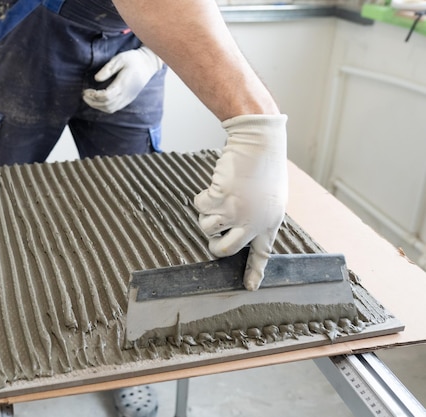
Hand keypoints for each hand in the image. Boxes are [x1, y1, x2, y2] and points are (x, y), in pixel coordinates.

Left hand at [83, 46, 162, 113]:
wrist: (148, 64)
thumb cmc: (133, 59)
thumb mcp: (120, 59)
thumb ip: (108, 69)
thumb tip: (96, 78)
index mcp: (123, 84)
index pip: (106, 96)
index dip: (94, 96)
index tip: (85, 91)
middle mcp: (126, 94)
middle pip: (107, 105)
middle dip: (93, 102)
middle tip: (84, 95)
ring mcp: (128, 98)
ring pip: (110, 109)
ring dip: (97, 106)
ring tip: (89, 99)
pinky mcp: (128, 99)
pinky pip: (115, 108)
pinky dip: (104, 107)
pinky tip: (98, 101)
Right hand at [194, 114, 287, 290]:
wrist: (260, 143)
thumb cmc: (264, 166)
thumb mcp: (271, 197)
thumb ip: (259, 217)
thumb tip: (241, 230)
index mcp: (270, 222)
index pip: (262, 253)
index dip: (254, 272)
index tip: (251, 287)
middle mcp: (253, 222)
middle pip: (226, 249)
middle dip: (215, 246)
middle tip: (214, 237)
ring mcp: (236, 212)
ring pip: (207, 228)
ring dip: (207, 215)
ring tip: (217, 199)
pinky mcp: (220, 199)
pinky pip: (200, 207)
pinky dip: (202, 198)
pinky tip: (215, 185)